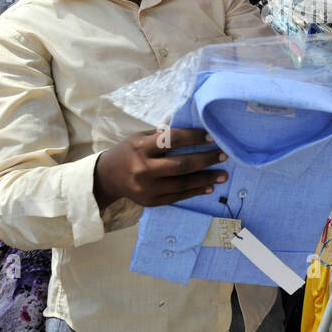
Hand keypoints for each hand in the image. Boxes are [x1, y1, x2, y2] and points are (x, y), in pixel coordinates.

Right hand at [93, 128, 227, 208]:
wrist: (108, 177)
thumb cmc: (129, 151)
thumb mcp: (140, 137)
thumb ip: (162, 135)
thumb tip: (193, 129)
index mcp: (141, 147)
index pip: (172, 140)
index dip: (194, 137)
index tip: (212, 137)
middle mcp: (143, 169)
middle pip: (181, 165)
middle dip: (206, 159)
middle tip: (224, 155)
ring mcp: (147, 188)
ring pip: (182, 184)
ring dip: (206, 179)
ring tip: (223, 175)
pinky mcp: (151, 201)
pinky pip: (178, 197)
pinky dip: (195, 192)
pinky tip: (209, 187)